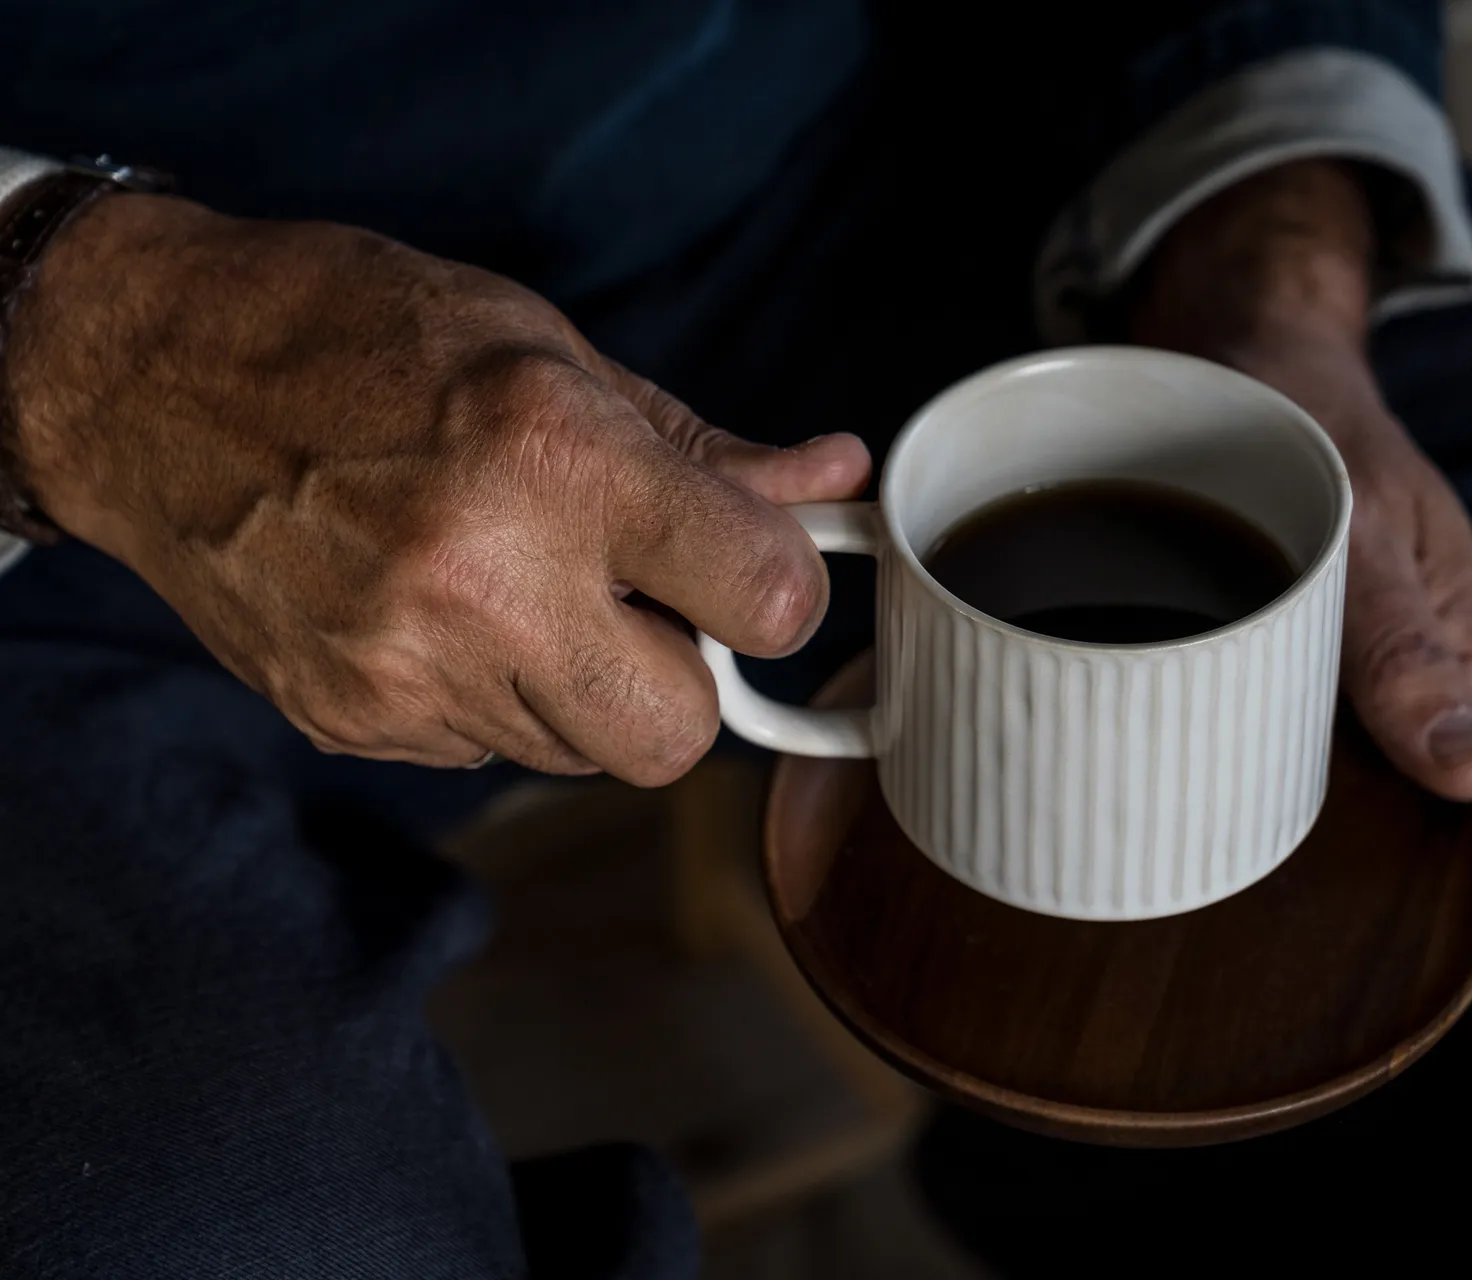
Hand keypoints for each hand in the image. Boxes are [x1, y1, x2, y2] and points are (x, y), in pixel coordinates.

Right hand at [7, 194, 869, 783]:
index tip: (751, 564)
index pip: (763, 598)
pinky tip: (444, 612)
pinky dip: (495, 698)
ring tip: (520, 584)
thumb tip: (829, 484)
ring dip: (587, 687)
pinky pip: (486, 752)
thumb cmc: (354, 336)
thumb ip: (702, 448)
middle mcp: (484, 583)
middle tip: (640, 601)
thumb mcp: (550, 350)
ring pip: (581, 754)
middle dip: (684, 680)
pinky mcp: (353, 720)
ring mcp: (407, 670)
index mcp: (555, 461)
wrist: (148, 380)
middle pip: (677, 734)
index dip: (780, 588)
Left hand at [1131, 161, 1471, 931]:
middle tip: (1276, 967)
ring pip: (1383, 814)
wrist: (1254, 356)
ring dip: (1325, 866)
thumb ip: (1402, 646)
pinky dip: (1279, 805)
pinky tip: (1209, 833)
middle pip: (1443, 846)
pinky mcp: (1326, 677)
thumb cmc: (1308, 426)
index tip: (1383, 988)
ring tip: (1232, 917)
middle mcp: (1443, 691)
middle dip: (1383, 914)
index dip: (1463, 924)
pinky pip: (1322, 765)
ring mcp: (1385, 688)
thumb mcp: (1356, 523)